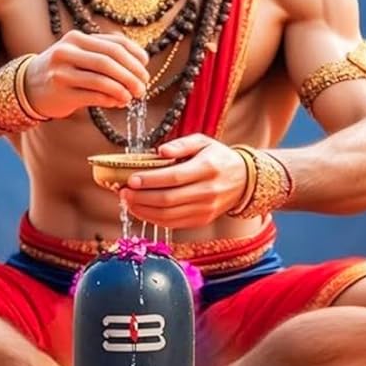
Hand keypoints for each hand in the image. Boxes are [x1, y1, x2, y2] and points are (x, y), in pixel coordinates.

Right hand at [23, 29, 149, 119]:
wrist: (29, 85)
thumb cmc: (63, 69)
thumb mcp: (79, 53)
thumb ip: (105, 53)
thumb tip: (140, 63)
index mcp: (76, 38)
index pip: (114, 44)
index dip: (135, 55)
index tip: (145, 67)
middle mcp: (67, 51)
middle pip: (109, 61)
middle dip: (132, 75)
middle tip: (143, 87)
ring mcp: (62, 72)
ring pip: (102, 79)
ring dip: (123, 89)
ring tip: (133, 96)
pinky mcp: (61, 93)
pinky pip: (93, 96)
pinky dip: (110, 100)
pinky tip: (118, 102)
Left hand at [119, 133, 248, 229]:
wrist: (243, 180)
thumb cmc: (217, 157)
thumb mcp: (203, 142)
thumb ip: (180, 144)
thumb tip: (159, 151)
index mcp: (207, 168)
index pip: (174, 177)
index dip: (150, 180)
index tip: (130, 179)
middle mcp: (208, 191)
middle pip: (168, 199)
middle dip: (141, 197)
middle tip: (123, 192)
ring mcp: (205, 209)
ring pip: (168, 215)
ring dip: (143, 210)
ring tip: (127, 201)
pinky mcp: (201, 220)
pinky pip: (172, 223)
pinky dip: (153, 218)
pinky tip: (140, 210)